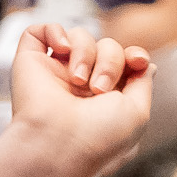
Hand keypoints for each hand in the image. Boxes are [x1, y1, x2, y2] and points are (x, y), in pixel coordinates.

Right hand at [4, 24, 154, 176]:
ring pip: (80, 36)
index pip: (124, 62)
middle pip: (107, 46)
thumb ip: (142, 84)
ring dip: (86, 53)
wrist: (57, 145)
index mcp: (105, 97)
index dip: (134, 56)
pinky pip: (40, 30)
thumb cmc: (98, 137)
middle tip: (99, 89)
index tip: (137, 62)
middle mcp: (81, 84)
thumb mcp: (137, 112)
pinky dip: (55, 31)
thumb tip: (145, 64)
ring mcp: (55, 72)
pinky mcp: (31, 62)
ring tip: (78, 81)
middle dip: (111, 61)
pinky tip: (61, 49)